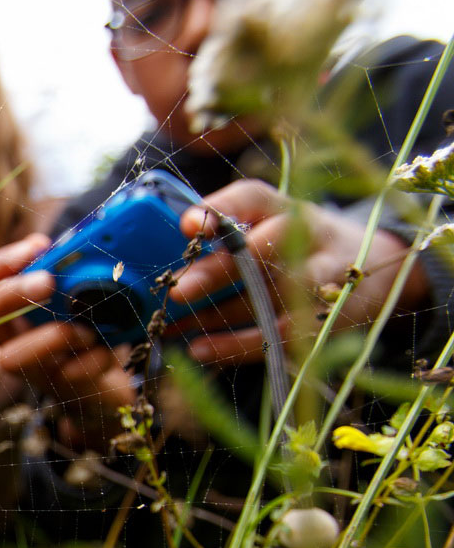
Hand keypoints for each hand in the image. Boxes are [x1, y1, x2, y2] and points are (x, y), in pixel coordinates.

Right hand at [0, 234, 135, 446]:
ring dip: (50, 336)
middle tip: (48, 281)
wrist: (107, 385)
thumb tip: (76, 246)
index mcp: (10, 315)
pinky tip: (108, 351)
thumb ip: (70, 276)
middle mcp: (10, 342)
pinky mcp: (62, 390)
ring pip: (11, 358)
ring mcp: (31, 370)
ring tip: (85, 329)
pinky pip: (68, 376)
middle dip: (10, 294)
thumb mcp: (78, 300)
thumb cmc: (88, 330)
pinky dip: (93, 360)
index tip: (36, 246)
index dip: (0, 266)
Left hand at [168, 179, 426, 364]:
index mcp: (285, 207)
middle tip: (177, 291)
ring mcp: (325, 274)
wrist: (381, 266)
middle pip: (263, 249)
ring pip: (272, 295)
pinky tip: (202, 350)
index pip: (253, 197)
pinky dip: (238, 345)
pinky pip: (283, 333)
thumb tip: (165, 264)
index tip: (188, 226)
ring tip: (173, 328)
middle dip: (218, 271)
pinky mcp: (331, 314)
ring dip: (218, 316)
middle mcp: (308, 234)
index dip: (221, 207)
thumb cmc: (300, 245)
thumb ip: (227, 237)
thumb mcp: (272, 225)